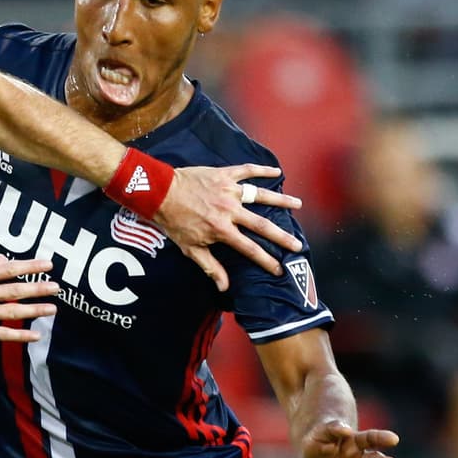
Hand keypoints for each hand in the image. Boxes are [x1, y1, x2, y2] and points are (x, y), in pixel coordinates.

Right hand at [0, 258, 58, 346]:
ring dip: (35, 310)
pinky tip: (35, 335)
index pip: (8, 268)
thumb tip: (4, 261)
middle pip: (15, 289)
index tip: (48, 264)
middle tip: (57, 287)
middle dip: (39, 288)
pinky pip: (3, 333)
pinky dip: (21, 335)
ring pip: (13, 311)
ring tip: (52, 309)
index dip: (30, 266)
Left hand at [153, 164, 302, 290]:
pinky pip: (247, 171)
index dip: (267, 261)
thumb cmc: (173, 221)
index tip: (280, 269)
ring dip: (281, 200)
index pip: (250, 249)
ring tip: (298, 204)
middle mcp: (229, 211)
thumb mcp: (189, 248)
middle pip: (262, 225)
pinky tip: (277, 171)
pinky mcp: (223, 175)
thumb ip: (210, 266)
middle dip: (282, 236)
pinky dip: (262, 170)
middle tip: (298, 245)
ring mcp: (228, 191)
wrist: (159, 192)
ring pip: (260, 195)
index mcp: (222, 230)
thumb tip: (225, 287)